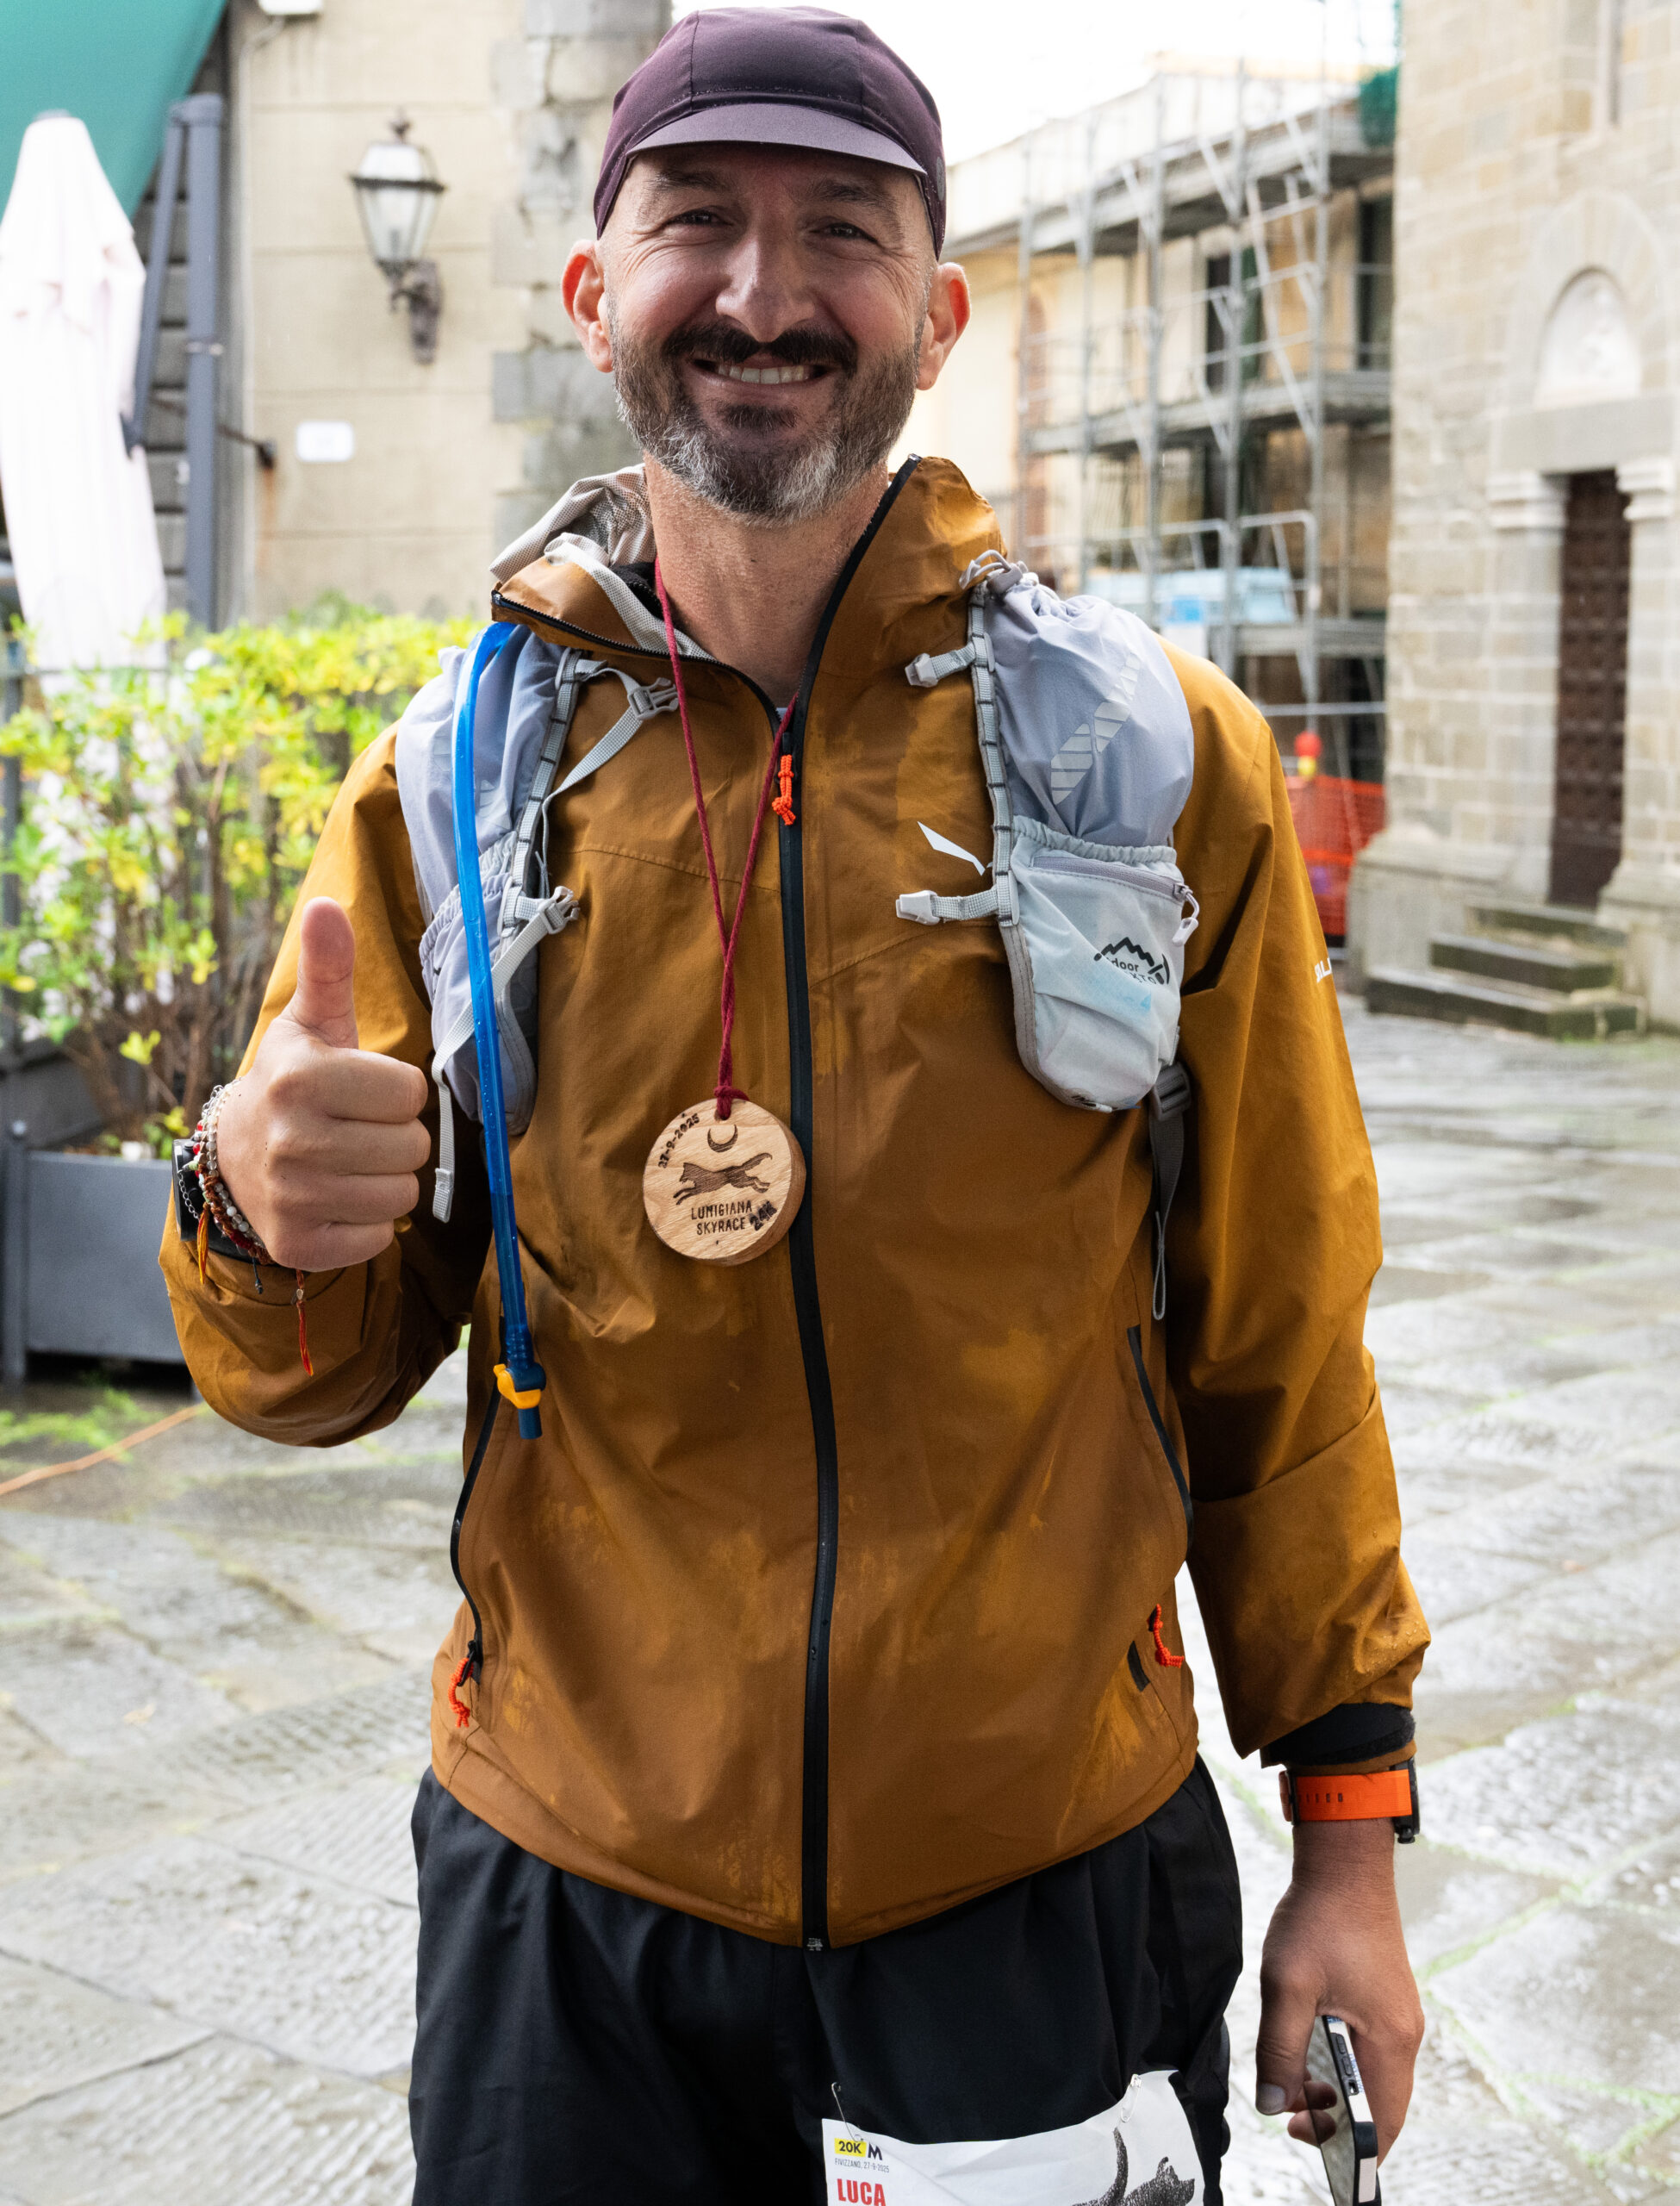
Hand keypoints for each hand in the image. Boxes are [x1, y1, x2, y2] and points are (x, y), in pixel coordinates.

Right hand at [215, 897, 430, 1271]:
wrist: (234, 1157)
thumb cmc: (293, 1084)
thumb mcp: (311, 1024)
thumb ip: (329, 968)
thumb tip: (327, 905)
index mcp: (301, 1079)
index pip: (410, 1092)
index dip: (396, 1091)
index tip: (363, 1091)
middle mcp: (291, 1140)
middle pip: (412, 1146)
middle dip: (396, 1137)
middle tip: (358, 1128)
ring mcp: (292, 1197)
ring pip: (402, 1195)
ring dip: (386, 1180)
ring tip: (349, 1162)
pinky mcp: (299, 1244)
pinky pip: (378, 1238)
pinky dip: (367, 1223)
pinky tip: (336, 1199)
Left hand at [1255, 1815, 1423, 2160]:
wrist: (1346, 1862)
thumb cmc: (1320, 1918)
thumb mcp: (1287, 1987)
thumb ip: (1279, 2050)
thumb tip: (1272, 2103)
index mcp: (1390, 2038)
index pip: (1384, 2121)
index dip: (1347, 2144)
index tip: (1300, 2134)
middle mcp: (1405, 2033)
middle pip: (1381, 2104)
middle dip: (1337, 2119)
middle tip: (1289, 2108)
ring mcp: (1400, 2015)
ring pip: (1374, 2076)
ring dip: (1337, 2088)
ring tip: (1294, 2077)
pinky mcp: (1387, 1998)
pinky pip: (1370, 2049)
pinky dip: (1342, 2062)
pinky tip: (1309, 2044)